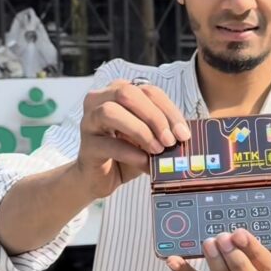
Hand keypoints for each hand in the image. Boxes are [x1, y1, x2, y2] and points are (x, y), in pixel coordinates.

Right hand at [75, 80, 190, 199]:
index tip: (184, 134)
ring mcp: (89, 121)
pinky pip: (108, 143)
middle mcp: (100, 99)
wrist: (101, 179)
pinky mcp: (86, 145)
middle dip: (154, 117)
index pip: (148, 91)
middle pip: (128, 94)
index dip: (169, 111)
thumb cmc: (126, 154)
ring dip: (140, 131)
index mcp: (119, 91)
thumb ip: (162, 132)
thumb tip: (184, 135)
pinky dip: (130, 153)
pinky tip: (144, 162)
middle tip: (170, 141)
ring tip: (157, 150)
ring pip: (111, 111)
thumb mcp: (149, 139)